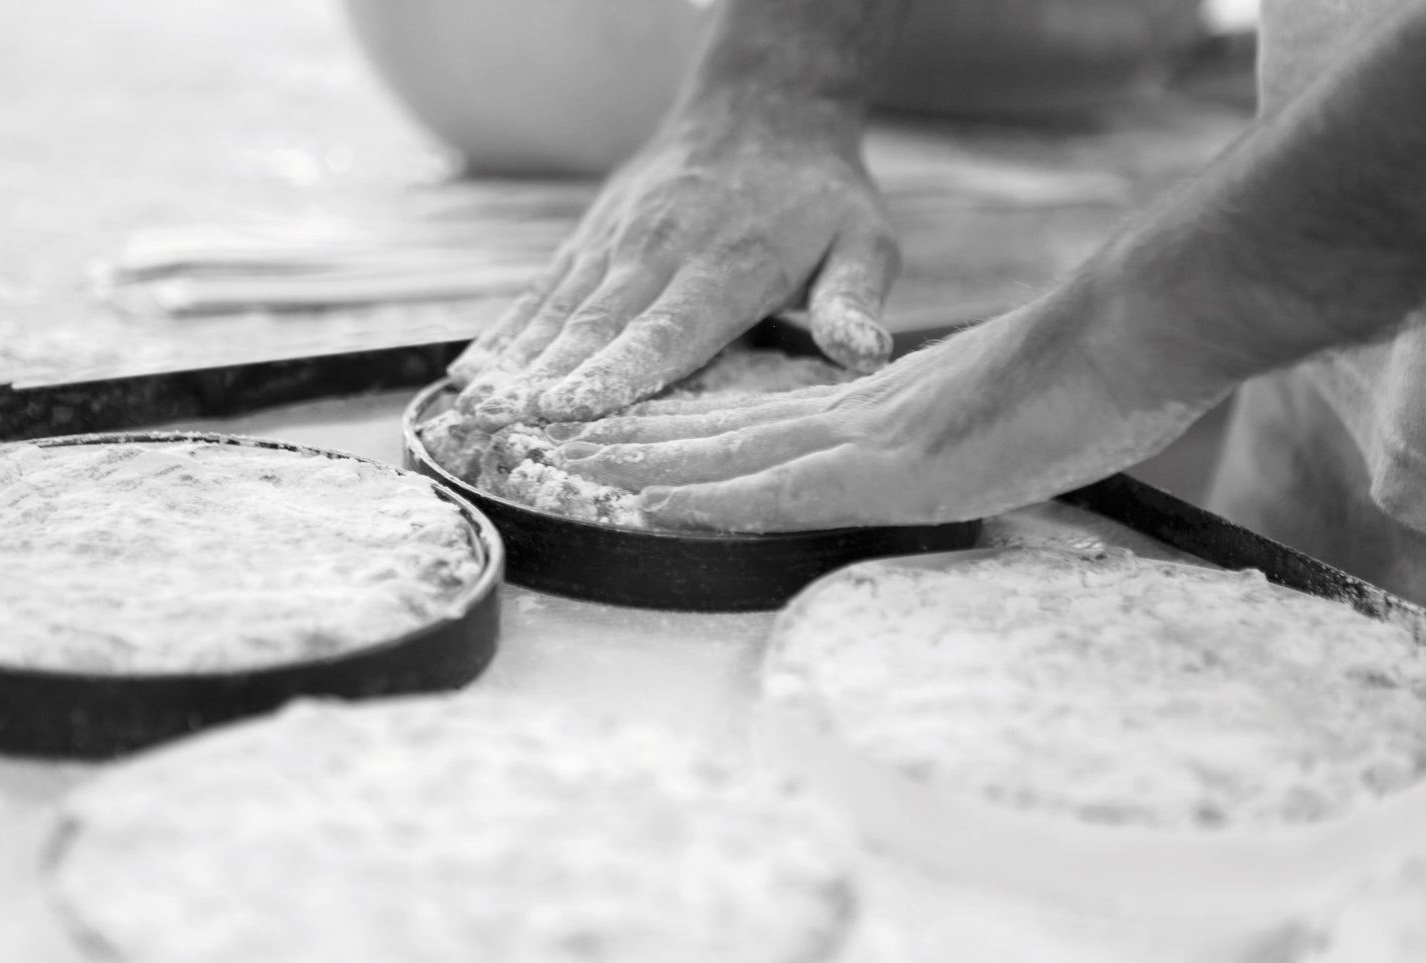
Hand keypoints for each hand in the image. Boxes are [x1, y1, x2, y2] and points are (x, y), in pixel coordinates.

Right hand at [447, 125, 898, 428]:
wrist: (764, 109)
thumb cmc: (819, 195)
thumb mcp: (863, 242)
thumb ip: (853, 300)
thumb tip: (862, 354)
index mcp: (730, 267)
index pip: (667, 329)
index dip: (617, 371)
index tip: (570, 407)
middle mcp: (663, 251)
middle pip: (598, 326)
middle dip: (547, 379)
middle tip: (502, 427)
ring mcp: (620, 240)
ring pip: (561, 309)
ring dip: (515, 360)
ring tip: (474, 407)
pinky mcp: (594, 236)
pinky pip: (545, 288)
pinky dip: (508, 330)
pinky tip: (473, 369)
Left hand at [545, 280, 1229, 531]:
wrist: (1126, 340)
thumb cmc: (1080, 382)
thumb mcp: (994, 418)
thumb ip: (944, 441)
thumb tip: (926, 468)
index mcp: (873, 408)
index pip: (759, 421)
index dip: (688, 431)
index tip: (628, 440)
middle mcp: (852, 416)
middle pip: (725, 430)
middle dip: (642, 440)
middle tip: (567, 445)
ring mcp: (865, 440)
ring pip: (729, 452)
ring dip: (646, 462)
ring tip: (574, 466)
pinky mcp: (888, 470)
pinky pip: (778, 487)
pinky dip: (709, 496)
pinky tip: (652, 503)